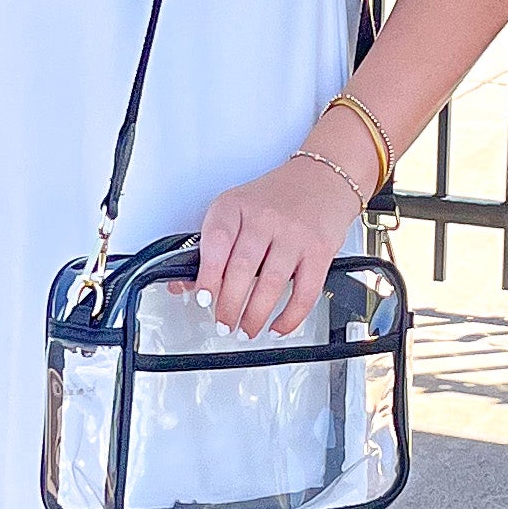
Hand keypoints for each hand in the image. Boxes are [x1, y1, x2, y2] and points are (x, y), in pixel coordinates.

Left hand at [192, 155, 360, 339]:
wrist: (322, 178)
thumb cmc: (275, 198)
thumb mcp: (236, 209)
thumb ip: (211, 245)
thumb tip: (185, 284)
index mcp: (235, 205)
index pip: (216, 243)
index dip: (206, 277)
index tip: (202, 298)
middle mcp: (265, 216)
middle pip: (241, 269)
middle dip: (229, 305)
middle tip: (223, 323)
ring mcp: (294, 234)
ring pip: (270, 284)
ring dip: (255, 315)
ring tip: (246, 329)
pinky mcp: (319, 250)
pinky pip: (304, 292)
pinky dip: (289, 317)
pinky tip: (277, 327)